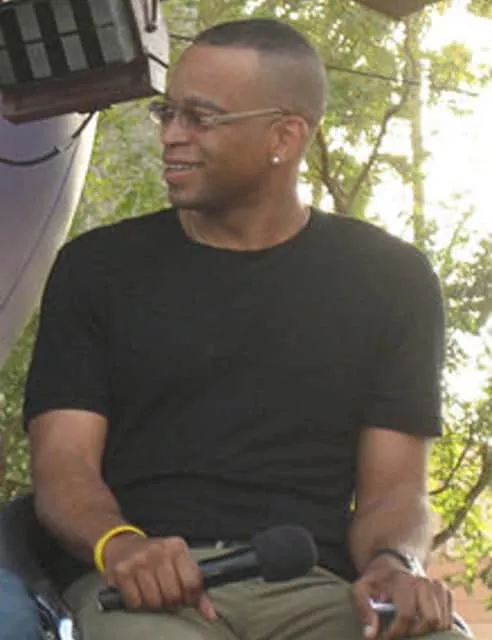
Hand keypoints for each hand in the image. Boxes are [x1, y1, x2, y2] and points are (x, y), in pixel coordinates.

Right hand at [102, 533, 216, 618]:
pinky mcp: (123, 571)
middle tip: (165, 594)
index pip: (192, 582)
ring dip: (153, 603)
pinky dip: (137, 602)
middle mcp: (159, 550)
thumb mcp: (178, 563)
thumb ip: (196, 588)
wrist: (122, 545)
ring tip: (151, 591)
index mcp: (177, 546)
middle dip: (170, 601)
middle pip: (173, 594)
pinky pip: (135, 602)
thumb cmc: (156, 557)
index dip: (189, 596)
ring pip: (154, 601)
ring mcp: (140, 560)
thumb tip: (211, 615)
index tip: (184, 596)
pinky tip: (137, 590)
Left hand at [352, 555, 452, 638]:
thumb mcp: (361, 589)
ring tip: (409, 629)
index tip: (385, 637)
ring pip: (443, 622)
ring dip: (427, 632)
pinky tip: (420, 625)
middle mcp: (423, 582)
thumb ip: (364, 609)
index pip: (406, 616)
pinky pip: (449, 619)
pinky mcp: (445, 592)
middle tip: (402, 634)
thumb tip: (370, 635)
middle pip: (431, 620)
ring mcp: (436, 586)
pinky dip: (438, 628)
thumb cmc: (375, 581)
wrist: (389, 565)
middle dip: (416, 634)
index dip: (395, 633)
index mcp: (402, 582)